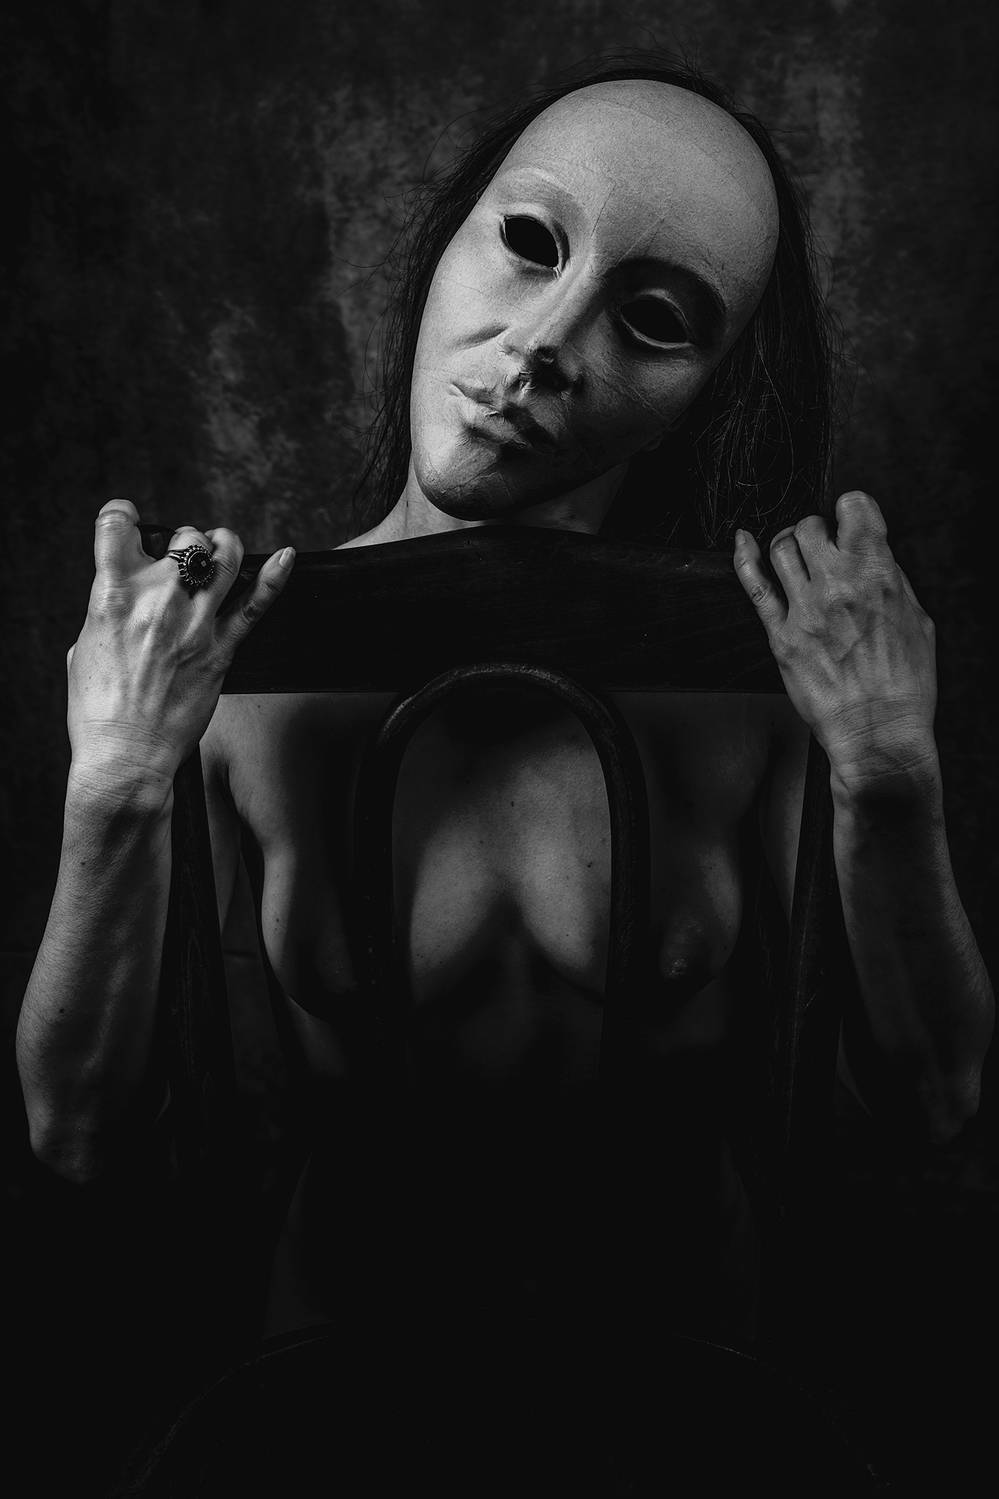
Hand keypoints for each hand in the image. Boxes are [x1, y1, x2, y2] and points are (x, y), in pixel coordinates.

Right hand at [67, 499, 293, 802]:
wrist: (125, 756)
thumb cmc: (97, 710)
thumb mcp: (84, 647)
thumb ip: (108, 611)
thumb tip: (125, 597)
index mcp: (111, 594)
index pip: (117, 524)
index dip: (124, 516)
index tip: (131, 524)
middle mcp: (156, 600)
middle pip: (183, 539)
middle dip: (183, 545)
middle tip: (180, 565)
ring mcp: (194, 623)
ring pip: (224, 557)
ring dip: (224, 546)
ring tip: (220, 551)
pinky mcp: (222, 650)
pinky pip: (256, 605)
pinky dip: (275, 576)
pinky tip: (286, 557)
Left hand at [734, 492, 938, 794]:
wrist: (877, 732)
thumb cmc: (904, 685)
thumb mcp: (918, 622)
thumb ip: (892, 582)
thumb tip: (874, 556)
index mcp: (878, 575)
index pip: (855, 507)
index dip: (853, 509)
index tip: (852, 519)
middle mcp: (837, 585)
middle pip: (811, 526)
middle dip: (819, 530)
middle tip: (825, 548)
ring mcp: (804, 609)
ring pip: (781, 547)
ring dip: (789, 544)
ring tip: (797, 555)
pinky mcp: (780, 636)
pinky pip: (754, 584)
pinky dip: (744, 556)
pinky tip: (742, 541)